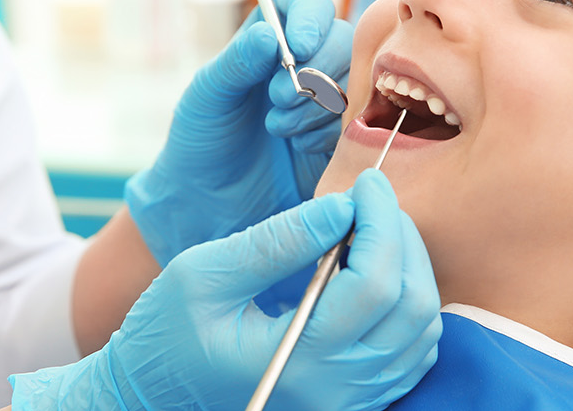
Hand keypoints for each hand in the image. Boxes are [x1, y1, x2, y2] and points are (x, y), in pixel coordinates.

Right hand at [12, 170, 441, 410]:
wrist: (150, 396)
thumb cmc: (165, 335)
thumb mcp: (204, 274)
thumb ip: (275, 241)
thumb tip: (341, 208)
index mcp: (298, 360)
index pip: (374, 285)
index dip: (380, 223)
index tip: (364, 183)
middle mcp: (336, 391)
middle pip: (412, 308)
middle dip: (401, 240)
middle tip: (372, 201)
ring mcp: (349, 403)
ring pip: (422, 333)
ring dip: (411, 272)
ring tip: (374, 232)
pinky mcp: (352, 403)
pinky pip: (410, 356)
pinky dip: (409, 308)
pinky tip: (376, 275)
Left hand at [126, 0, 355, 266]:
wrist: (208, 204)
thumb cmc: (200, 140)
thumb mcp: (207, 96)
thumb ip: (236, 63)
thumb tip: (268, 34)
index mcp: (272, 39)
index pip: (309, 6)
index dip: (310, 19)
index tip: (297, 47)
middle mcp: (307, 63)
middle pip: (342, 41)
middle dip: (313, 69)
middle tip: (276, 98)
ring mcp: (329, 100)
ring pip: (355, 82)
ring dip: (317, 104)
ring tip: (277, 128)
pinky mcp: (343, 138)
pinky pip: (358, 124)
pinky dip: (328, 132)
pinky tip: (298, 147)